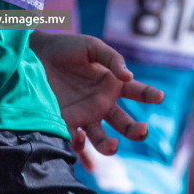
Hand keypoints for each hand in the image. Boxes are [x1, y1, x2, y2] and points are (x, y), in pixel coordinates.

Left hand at [30, 32, 163, 154]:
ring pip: (102, 139)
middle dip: (135, 130)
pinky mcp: (64, 123)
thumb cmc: (67, 48)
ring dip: (109, 146)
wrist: (34, 54)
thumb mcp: (92, 47)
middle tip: (142, 130)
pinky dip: (79, 146)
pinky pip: (75, 141)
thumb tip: (129, 76)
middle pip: (125, 124)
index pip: (138, 93)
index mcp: (113, 86)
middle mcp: (102, 105)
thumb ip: (112, 59)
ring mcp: (85, 117)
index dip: (150, 95)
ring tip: (113, 146)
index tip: (159, 97)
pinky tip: (78, 138)